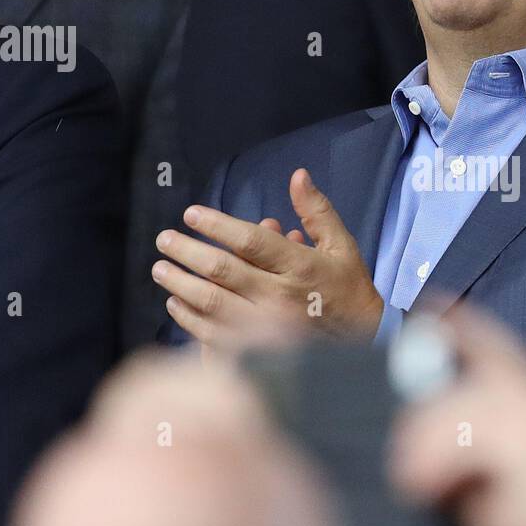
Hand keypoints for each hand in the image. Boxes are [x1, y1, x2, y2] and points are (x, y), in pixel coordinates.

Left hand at [153, 168, 383, 349]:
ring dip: (181, 284)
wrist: (364, 341)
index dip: (217, 225)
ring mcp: (268, 327)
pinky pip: (214, 334)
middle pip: (223, 270)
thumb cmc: (348, 288)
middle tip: (165, 240)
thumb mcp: (341, 245)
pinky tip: (176, 303)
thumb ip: (317, 211)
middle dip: (187, 252)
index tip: (191, 214)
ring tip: (161, 269)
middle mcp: (281, 296)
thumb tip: (298, 175)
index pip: (250, 241)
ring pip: (213, 303)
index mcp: (301, 266)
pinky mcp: (258, 350)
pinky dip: (190, 318)